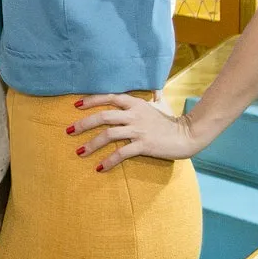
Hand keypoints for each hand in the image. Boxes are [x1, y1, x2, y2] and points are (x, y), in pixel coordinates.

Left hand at [68, 93, 204, 170]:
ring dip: (92, 144)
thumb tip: (153, 90)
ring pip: (109, 134)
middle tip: (69, 131)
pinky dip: (109, 161)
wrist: (188, 135)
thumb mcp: (159, 105)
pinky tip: (99, 167)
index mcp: (135, 103)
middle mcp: (134, 114)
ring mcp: (138, 130)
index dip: (91, 100)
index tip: (76, 105)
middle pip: (103, 116)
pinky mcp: (143, 145)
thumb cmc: (171, 121)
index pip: (109, 97)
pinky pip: (121, 153)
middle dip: (84, 123)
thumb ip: (152, 97)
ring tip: (79, 152)